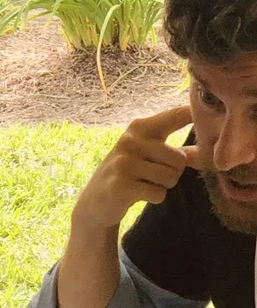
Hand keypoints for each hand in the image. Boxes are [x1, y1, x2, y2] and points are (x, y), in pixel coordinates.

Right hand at [72, 105, 200, 232]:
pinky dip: (154, 198)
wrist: (96, 201)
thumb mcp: (150, 157)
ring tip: (144, 184)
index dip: (194, 114)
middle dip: (173, 173)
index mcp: (141, 127)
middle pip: (180, 159)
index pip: (176, 115)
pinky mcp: (122, 185)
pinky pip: (159, 193)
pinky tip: (138, 194)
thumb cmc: (129, 174)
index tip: (210, 105)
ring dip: (163, 186)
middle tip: (153, 176)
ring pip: (171, 177)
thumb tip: (207, 153)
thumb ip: (179, 153)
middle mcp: (131, 140)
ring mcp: (125, 162)